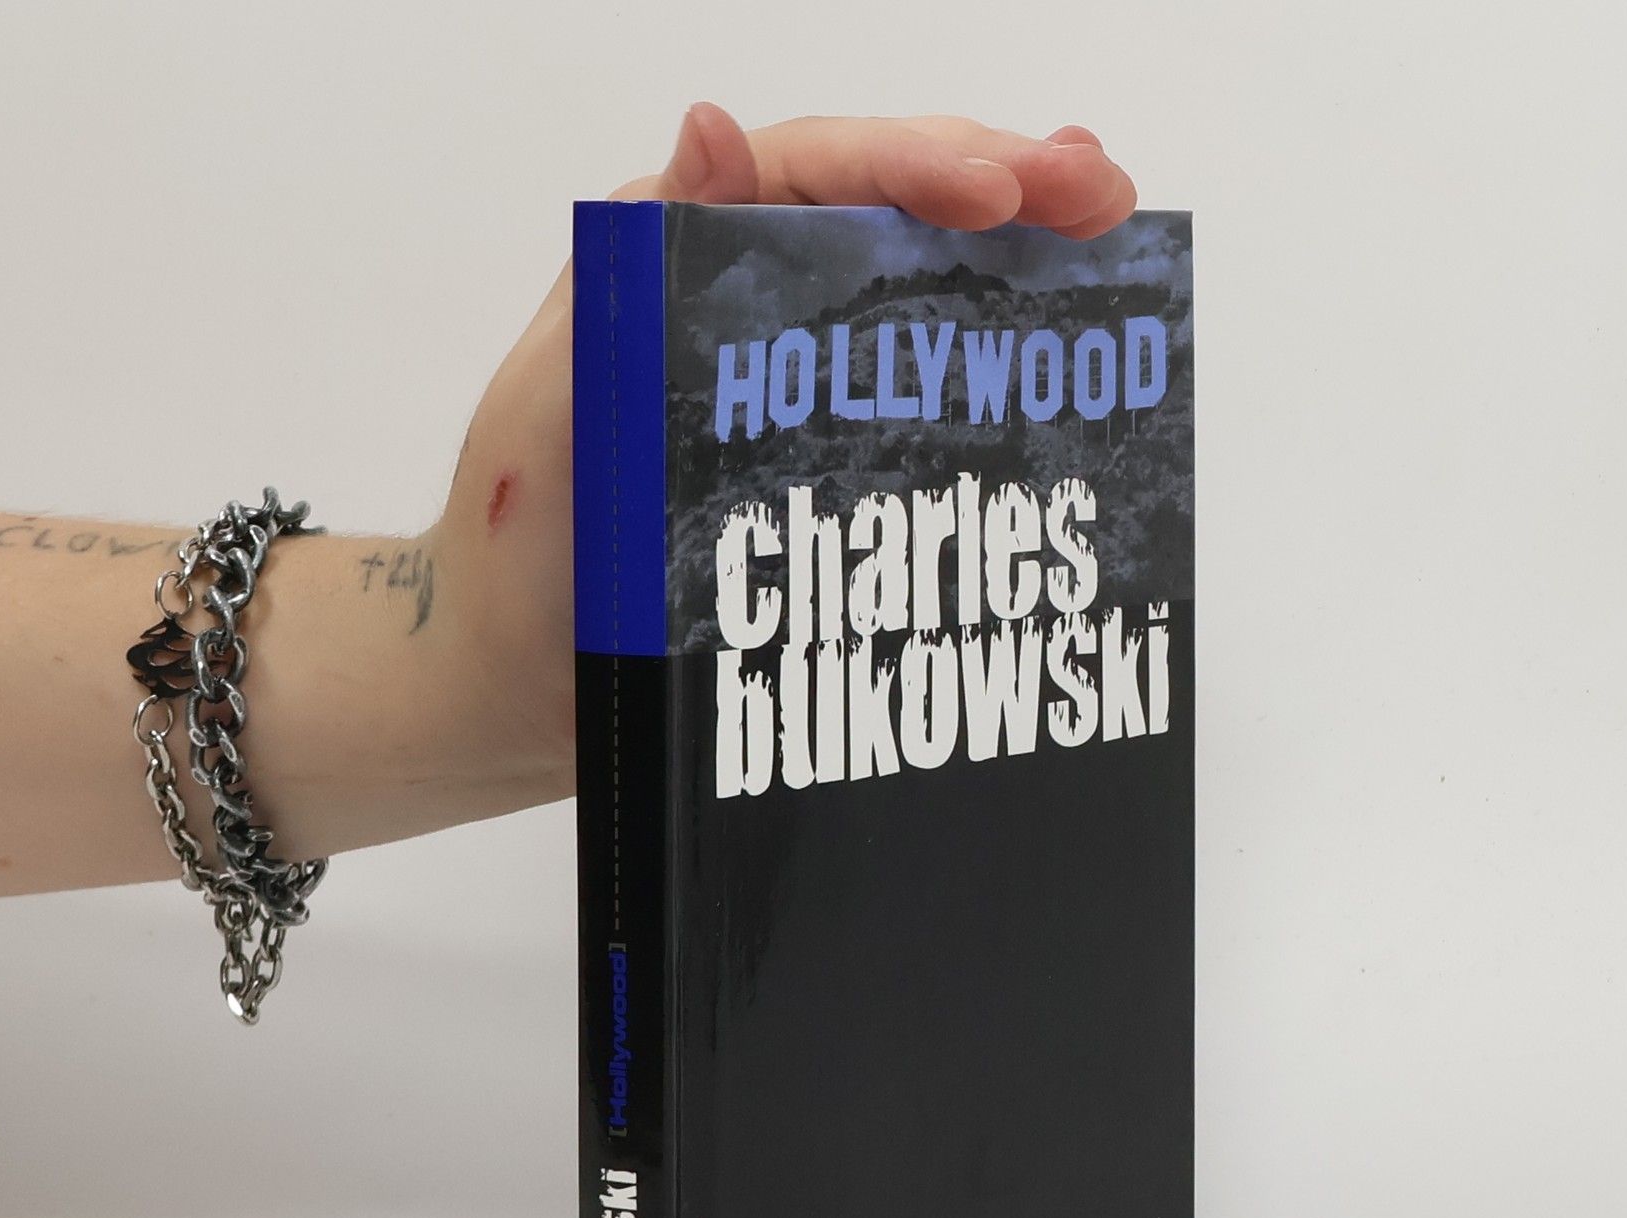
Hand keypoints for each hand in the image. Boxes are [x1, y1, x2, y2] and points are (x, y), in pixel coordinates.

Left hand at [428, 106, 1141, 787]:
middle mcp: (743, 299)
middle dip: (1001, 184)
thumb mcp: (555, 406)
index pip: (812, 174)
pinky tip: (1060, 337)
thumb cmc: (521, 550)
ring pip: (917, 283)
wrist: (520, 683)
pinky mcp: (821, 455)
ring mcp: (792, 379)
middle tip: (1101, 190)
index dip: (914, 167)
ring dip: (1018, 248)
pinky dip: (994, 354)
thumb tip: (714, 125)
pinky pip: (918, 386)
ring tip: (1106, 221)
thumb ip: (622, 280)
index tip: (1000, 194)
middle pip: (886, 208)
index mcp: (675, 259)